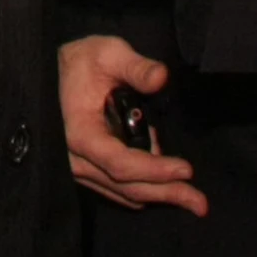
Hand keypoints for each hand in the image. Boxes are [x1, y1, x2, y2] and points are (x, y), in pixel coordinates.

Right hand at [58, 34, 206, 215]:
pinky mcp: (87, 171)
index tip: (186, 169)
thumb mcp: (109, 53)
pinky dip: (144, 187)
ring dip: (159, 194)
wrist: (56, 70)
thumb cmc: (83, 61)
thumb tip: (161, 78)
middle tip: (200, 203)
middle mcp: (76, 160)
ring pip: (125, 193)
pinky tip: (164, 177)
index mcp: (80, 133)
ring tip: (189, 192)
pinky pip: (118, 190)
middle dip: (166, 194)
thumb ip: (136, 67)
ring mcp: (80, 170)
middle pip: (127, 187)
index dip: (155, 170)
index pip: (121, 164)